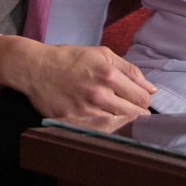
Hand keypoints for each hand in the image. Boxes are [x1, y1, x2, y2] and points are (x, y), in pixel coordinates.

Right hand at [0, 36, 155, 118]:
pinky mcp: (72, 122)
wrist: (35, 68)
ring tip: (119, 114)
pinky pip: (98, 132)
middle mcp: (99, 94)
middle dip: (138, 112)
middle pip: (133, 113)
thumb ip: (129, 70)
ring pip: (118, 125)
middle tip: (134, 109)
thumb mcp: (101, 54)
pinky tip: (105, 121)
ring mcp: (85, 111)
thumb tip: (151, 88)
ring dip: (123, 121)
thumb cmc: (69, 58)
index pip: (141, 97)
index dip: (145, 101)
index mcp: (108, 75)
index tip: (142, 101)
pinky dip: (106, 129)